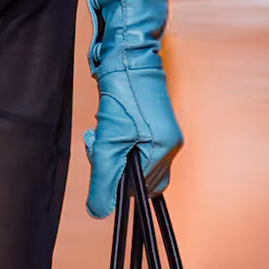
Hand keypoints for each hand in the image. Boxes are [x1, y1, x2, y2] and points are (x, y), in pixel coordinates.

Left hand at [83, 75, 181, 217]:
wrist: (127, 55)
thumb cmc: (122, 93)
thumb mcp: (108, 141)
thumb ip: (104, 179)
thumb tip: (99, 212)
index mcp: (164, 150)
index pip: (143, 190)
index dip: (118, 183)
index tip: (102, 166)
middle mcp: (169, 144)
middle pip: (138, 176)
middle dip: (113, 165)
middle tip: (98, 143)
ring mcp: (162, 133)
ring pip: (132, 161)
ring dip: (110, 152)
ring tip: (99, 132)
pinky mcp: (153, 124)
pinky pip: (133, 146)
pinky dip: (115, 140)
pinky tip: (107, 124)